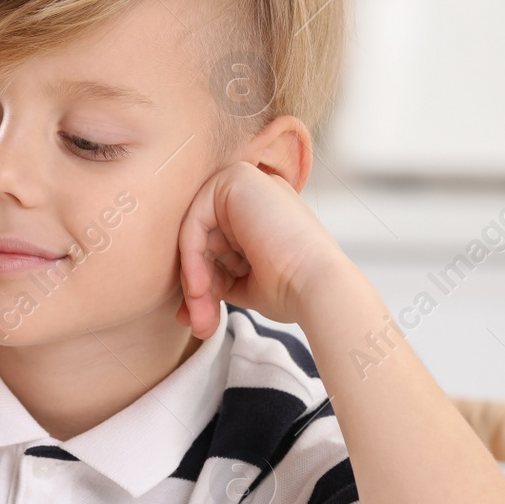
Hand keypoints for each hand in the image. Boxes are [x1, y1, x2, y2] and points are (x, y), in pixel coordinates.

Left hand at [175, 161, 342, 338]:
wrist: (317, 287)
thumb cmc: (292, 290)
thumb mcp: (245, 284)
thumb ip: (216, 278)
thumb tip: (187, 306)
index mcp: (262, 214)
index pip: (216, 246)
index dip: (204, 283)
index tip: (202, 320)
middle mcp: (255, 195)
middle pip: (204, 239)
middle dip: (197, 286)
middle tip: (199, 324)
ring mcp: (248, 183)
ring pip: (195, 232)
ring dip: (193, 278)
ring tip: (200, 314)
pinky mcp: (237, 179)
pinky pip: (194, 221)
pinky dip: (191, 258)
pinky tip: (200, 289)